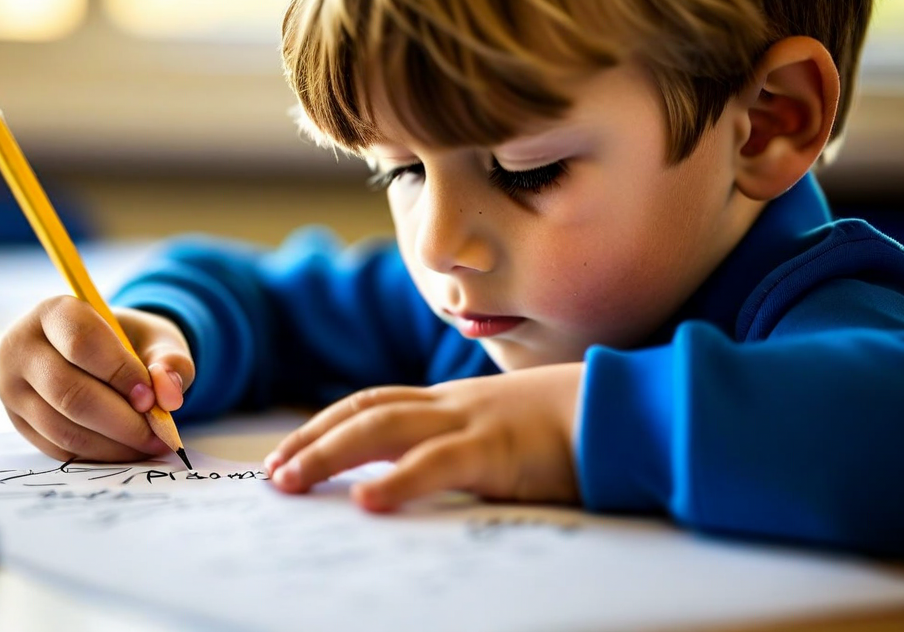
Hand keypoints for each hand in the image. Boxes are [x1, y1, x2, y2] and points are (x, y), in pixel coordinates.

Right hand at [0, 295, 193, 461]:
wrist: (100, 355)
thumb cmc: (129, 343)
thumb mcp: (156, 339)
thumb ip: (170, 361)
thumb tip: (169, 396)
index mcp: (53, 313)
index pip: (82, 343)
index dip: (120, 374)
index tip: (151, 398)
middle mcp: (20, 348)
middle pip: (69, 393)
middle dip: (121, 420)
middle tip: (158, 433)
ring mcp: (11, 388)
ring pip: (63, 428)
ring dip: (113, 444)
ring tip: (149, 444)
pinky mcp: (18, 422)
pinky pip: (59, 449)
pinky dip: (99, 455)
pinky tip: (127, 450)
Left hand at [264, 363, 583, 510]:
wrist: (630, 411)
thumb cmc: (571, 426)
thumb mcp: (505, 429)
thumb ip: (465, 442)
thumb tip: (422, 469)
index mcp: (451, 401)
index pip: (371, 402)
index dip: (324, 424)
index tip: (289, 450)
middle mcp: (451, 405)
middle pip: (364, 412)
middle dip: (312, 440)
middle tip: (273, 473)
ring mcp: (472, 423)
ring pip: (383, 429)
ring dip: (330, 454)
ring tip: (292, 481)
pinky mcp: (498, 451)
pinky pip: (438, 465)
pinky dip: (397, 483)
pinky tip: (367, 502)